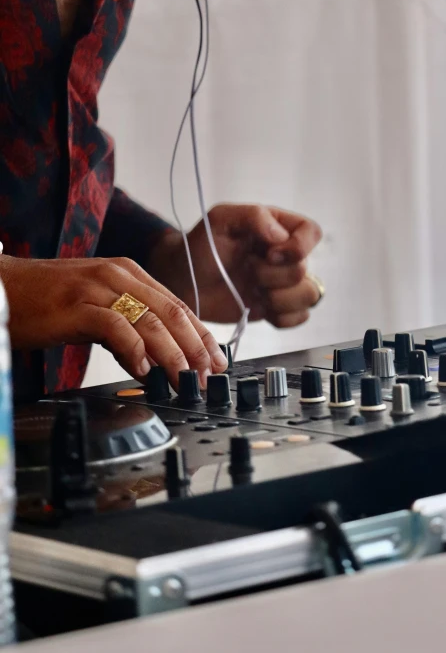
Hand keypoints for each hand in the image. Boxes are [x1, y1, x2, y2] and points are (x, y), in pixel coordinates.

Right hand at [0, 255, 227, 387]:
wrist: (1, 286)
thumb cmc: (46, 301)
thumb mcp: (96, 311)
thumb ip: (127, 330)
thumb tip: (155, 361)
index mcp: (128, 273)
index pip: (177, 306)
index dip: (201, 335)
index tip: (217, 361)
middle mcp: (118, 275)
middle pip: (172, 313)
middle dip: (196, 347)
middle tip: (209, 376)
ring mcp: (97, 287)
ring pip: (150, 319)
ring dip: (174, 354)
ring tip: (186, 379)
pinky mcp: (77, 305)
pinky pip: (115, 326)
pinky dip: (134, 348)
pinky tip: (144, 370)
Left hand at [149, 204, 322, 326]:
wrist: (183, 281)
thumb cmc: (200, 246)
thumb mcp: (220, 219)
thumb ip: (254, 216)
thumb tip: (281, 237)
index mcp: (278, 228)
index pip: (311, 232)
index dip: (299, 247)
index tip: (270, 254)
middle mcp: (285, 256)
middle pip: (304, 270)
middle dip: (272, 276)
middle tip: (247, 272)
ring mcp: (282, 284)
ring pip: (310, 295)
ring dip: (280, 299)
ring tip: (254, 292)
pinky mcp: (276, 308)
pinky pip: (300, 318)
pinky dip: (282, 318)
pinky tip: (259, 308)